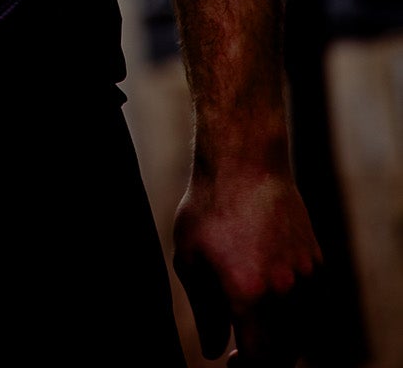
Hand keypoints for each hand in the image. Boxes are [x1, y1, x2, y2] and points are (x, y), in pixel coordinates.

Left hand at [174, 167, 321, 364]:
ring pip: (302, 333)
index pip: (261, 362)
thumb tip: (214, 349)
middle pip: (285, 354)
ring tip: (255, 327)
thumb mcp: (191, 259)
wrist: (245, 161)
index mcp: (249, 295)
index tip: (232, 361)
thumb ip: (204, 312)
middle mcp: (285, 292)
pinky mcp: (317, 263)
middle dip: (264, 359)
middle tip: (240, 352)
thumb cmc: (210, 207)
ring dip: (282, 341)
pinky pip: (312, 306)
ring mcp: (306, 277)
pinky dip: (296, 317)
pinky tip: (273, 304)